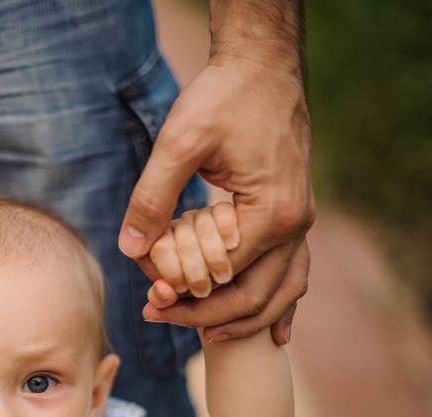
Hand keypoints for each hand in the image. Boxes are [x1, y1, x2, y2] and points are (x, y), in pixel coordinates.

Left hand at [119, 55, 314, 344]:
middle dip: (205, 316)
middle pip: (255, 297)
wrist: (264, 66)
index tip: (148, 301)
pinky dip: (282, 304)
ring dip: (243, 318)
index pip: (223, 278)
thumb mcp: (179, 142)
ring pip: (282, 292)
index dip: (183, 297)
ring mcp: (300, 221)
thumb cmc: (224, 97)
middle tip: (158, 316)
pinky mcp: (294, 213)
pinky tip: (274, 333)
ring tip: (204, 335)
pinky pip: (295, 272)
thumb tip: (130, 249)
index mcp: (270, 214)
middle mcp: (294, 225)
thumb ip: (153, 196)